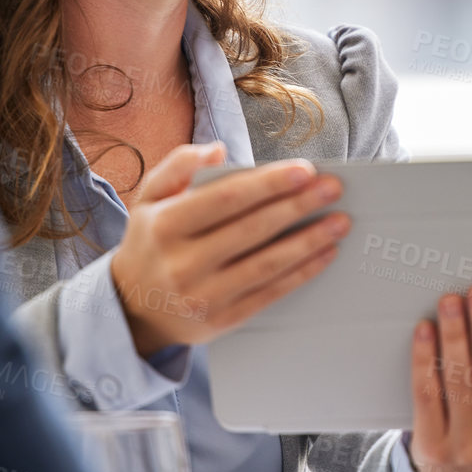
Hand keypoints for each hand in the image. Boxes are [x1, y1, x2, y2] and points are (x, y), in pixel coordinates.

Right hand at [108, 142, 348, 356]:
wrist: (131, 308)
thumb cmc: (151, 241)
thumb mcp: (149, 199)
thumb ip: (177, 166)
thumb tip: (217, 149)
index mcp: (164, 226)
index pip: (225, 200)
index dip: (268, 184)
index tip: (305, 169)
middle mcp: (181, 264)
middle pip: (252, 230)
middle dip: (298, 206)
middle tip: (333, 189)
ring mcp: (202, 297)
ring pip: (266, 265)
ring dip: (309, 241)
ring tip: (340, 221)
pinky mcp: (221, 321)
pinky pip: (269, 294)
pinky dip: (301, 273)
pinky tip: (324, 254)